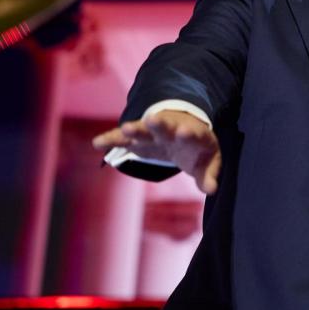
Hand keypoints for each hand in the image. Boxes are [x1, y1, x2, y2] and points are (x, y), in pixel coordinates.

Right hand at [93, 110, 222, 193]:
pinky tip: (97, 143)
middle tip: (152, 119)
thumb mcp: (209, 162)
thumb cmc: (199, 150)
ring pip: (144, 129)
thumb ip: (209, 176)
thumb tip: (211, 189)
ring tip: (126, 129)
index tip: (184, 132)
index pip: (192, 134)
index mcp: (193, 135)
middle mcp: (172, 130)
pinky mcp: (138, 137)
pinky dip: (111, 139)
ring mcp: (154, 132)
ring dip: (135, 129)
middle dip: (159, 124)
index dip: (188, 134)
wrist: (185, 130)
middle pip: (166, 126)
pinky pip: (123, 138)